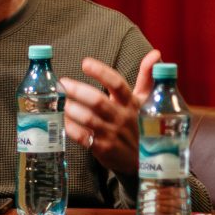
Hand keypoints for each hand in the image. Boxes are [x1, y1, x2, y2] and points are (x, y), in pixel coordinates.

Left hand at [63, 49, 160, 176]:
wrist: (143, 161)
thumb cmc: (139, 124)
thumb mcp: (145, 101)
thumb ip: (146, 77)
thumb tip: (154, 54)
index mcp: (131, 103)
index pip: (117, 84)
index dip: (101, 72)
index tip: (85, 63)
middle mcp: (122, 118)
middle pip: (98, 101)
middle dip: (77, 90)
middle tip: (63, 83)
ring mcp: (112, 134)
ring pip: (88, 119)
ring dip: (71, 108)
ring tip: (59, 101)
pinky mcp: (103, 149)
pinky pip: (82, 137)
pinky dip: (70, 127)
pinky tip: (62, 120)